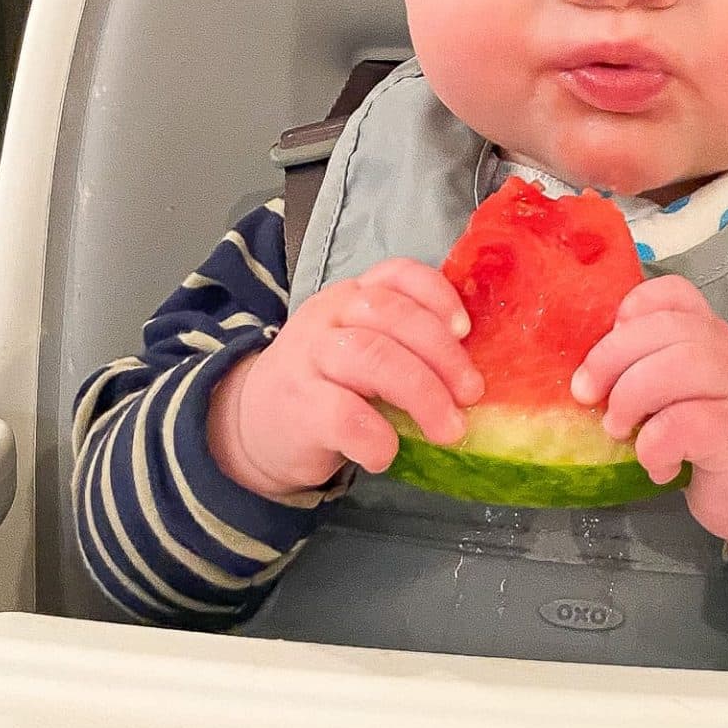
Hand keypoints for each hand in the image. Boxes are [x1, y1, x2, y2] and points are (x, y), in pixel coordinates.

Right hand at [208, 259, 479, 498]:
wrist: (253, 426)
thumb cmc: (327, 387)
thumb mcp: (361, 350)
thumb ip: (405, 347)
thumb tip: (474, 375)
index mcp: (352, 297)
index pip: (396, 273)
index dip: (436, 295)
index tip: (466, 330)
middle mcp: (328, 317)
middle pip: (391, 317)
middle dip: (442, 356)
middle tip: (470, 395)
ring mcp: (308, 358)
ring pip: (372, 358)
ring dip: (422, 394)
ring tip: (448, 430)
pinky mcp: (297, 406)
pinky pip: (345, 415)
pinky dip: (376, 437)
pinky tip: (386, 455)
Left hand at [570, 277, 727, 572]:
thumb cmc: (717, 440)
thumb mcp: (685, 392)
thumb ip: (650, 368)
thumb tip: (583, 374)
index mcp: (709, 336)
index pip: (673, 293)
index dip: (632, 310)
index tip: (609, 347)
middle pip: (667, 328)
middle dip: (611, 358)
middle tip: (588, 396)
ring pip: (680, 365)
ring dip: (631, 397)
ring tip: (618, 430)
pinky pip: (687, 423)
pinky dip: (655, 445)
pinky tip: (657, 465)